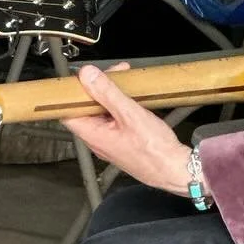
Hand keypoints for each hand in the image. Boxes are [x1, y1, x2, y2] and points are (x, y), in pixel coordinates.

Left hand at [60, 64, 194, 195]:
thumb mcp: (130, 114)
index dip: (72, 93)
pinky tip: (133, 98)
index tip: (84, 77)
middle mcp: (98, 141)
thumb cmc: (154, 150)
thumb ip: (107, 93)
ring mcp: (110, 142)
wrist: (176, 170)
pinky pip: (114, 120)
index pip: (68, 112)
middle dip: (98, 88)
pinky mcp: (122, 142)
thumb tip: (87, 75)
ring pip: (102, 114)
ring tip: (126, 82)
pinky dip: (120, 106)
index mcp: (93, 135)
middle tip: (114, 74)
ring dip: (111, 96)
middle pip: (86, 109)